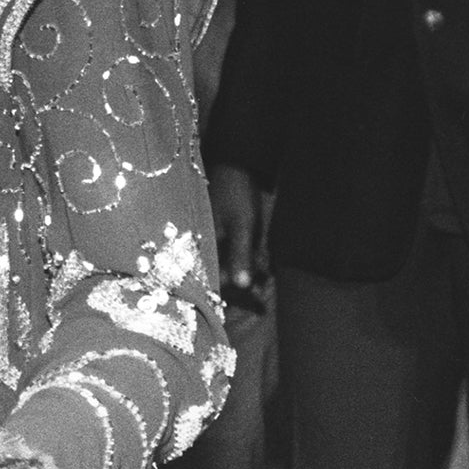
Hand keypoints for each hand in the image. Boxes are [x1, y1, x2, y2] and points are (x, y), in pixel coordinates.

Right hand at [208, 162, 270, 290]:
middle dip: (244, 284)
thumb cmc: (235, 195)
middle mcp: (206, 245)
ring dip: (250, 274)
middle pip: (222, 274)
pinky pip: (237, 255)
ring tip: (266, 276)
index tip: (251, 300)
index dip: (230, 291)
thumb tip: (241, 286)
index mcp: (201, 243)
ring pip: (231, 266)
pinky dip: (250, 261)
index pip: (211, 276)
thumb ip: (240, 256)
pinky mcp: (227, 236)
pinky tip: (263, 264)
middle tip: (263, 297)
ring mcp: (217, 240)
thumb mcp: (241, 226)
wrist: (238, 167)